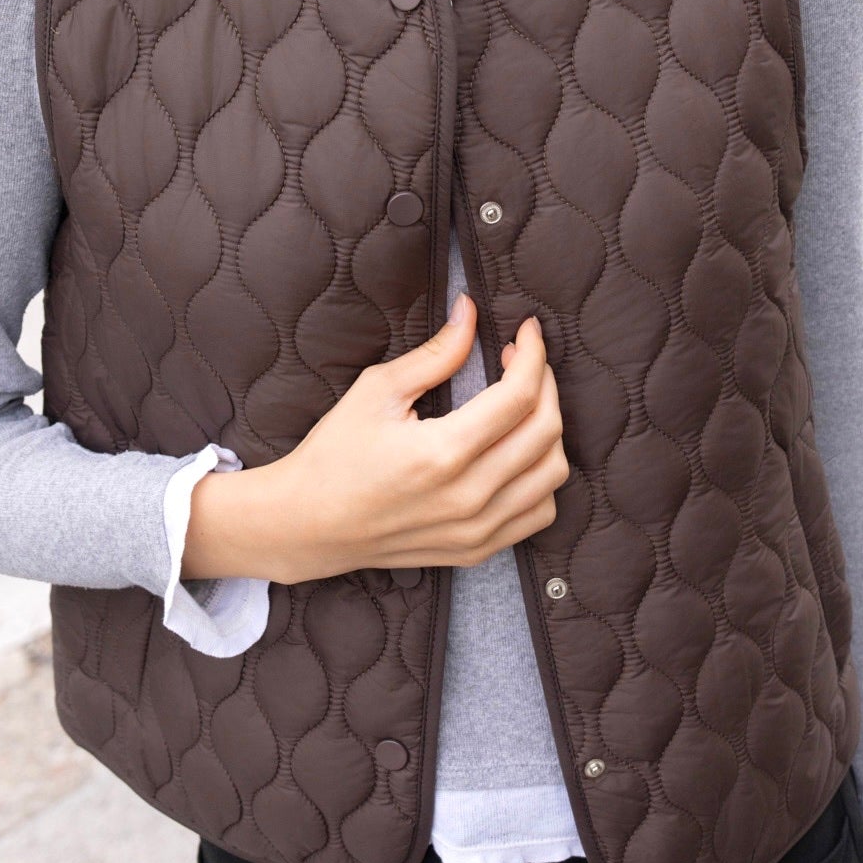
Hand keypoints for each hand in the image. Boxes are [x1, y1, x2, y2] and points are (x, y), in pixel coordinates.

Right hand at [184, 294, 567, 583]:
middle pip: (546, 431)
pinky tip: (518, 453)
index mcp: (443, 453)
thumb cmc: (336, 455)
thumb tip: (471, 312)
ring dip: (549, 429)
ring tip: (522, 404)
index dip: (533, 354)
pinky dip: (541, 478)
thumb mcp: (377, 391)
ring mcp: (476, 530)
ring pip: (552, 474)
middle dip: (544, 382)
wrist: (309, 526)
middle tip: (522, 360)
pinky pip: (539, 513)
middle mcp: (468, 497)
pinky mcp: (477, 550)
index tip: (526, 331)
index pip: (519, 396)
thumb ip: (435, 353)